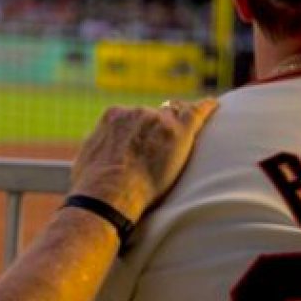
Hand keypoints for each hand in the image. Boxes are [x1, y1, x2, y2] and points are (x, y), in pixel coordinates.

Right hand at [70, 97, 217, 223]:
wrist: (108, 194)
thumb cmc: (93, 186)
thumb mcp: (87, 159)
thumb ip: (98, 149)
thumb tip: (97, 158)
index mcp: (113, 115)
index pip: (134, 116)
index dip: (140, 130)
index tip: (144, 142)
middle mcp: (136, 112)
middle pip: (156, 115)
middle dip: (159, 129)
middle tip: (163, 149)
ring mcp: (159, 120)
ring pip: (176, 115)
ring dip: (180, 125)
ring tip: (189, 132)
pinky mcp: (179, 132)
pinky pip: (197, 113)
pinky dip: (207, 109)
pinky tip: (213, 106)